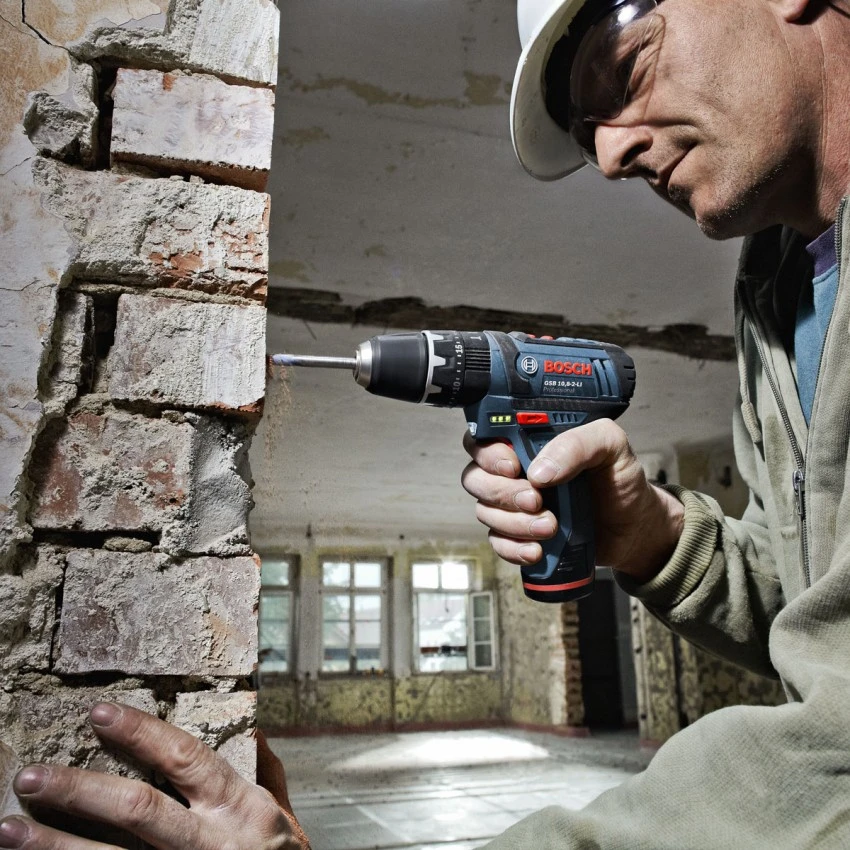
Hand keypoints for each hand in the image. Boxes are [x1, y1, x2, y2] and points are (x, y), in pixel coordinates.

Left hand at [0, 702, 310, 849]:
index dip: (141, 734)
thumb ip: (267, 772)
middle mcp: (209, 842)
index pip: (185, 759)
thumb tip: (251, 728)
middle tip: (32, 776)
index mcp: (241, 808)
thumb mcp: (286, 817)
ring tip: (9, 829)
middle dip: (81, 790)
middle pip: (137, 809)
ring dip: (55, 847)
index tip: (98, 713)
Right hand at [461, 419, 683, 581]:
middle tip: (538, 501)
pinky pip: (497, 542)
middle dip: (503, 493)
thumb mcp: (611, 447)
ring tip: (551, 527)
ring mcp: (514, 504)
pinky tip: (537, 550)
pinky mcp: (519, 534)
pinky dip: (513, 548)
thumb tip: (539, 471)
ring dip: (514, 523)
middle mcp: (514, 470)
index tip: (512, 466)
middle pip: (475, 477)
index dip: (487, 452)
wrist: (634, 528)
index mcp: (529, 440)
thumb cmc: (620, 480)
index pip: (484, 437)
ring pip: (485, 511)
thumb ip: (578, 444)